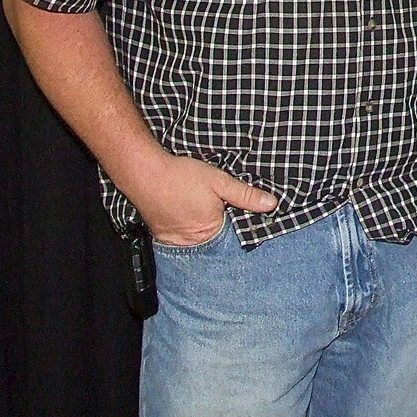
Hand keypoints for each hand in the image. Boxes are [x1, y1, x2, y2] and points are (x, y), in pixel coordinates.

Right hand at [127, 152, 277, 245]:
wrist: (145, 173)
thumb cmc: (182, 177)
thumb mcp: (219, 181)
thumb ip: (246, 195)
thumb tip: (271, 204)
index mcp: (210, 231)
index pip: (234, 239)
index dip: (243, 229)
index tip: (250, 223)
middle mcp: (193, 243)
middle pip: (217, 244)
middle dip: (226, 234)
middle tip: (227, 221)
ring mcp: (176, 242)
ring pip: (200, 243)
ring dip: (207, 234)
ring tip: (207, 219)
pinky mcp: (163, 237)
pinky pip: (183, 241)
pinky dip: (190, 233)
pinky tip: (193, 219)